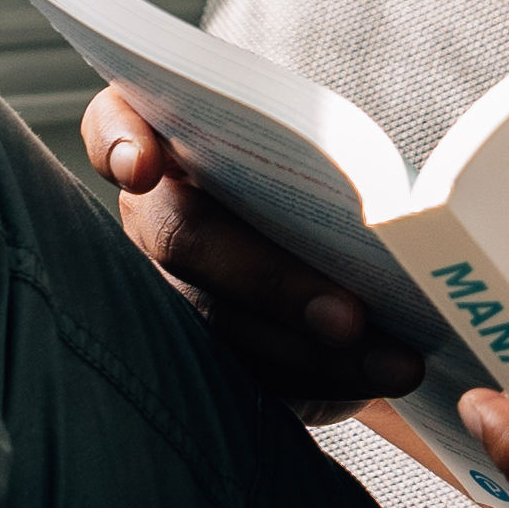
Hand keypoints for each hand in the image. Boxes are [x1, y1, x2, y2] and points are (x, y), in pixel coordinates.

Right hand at [83, 87, 424, 409]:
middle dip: (270, 281)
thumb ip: (319, 136)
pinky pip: (256, 377)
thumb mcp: (326, 136)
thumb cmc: (333, 160)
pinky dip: (322, 383)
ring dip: (312, 351)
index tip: (144, 166)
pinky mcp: (216, 354)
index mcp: (173, 137)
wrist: (356, 226)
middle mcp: (156, 212)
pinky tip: (375, 383)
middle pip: (187, 240)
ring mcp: (174, 289)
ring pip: (223, 324)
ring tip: (393, 364)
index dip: (120, 143)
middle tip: (349, 317)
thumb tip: (361, 188)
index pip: (115, 124)